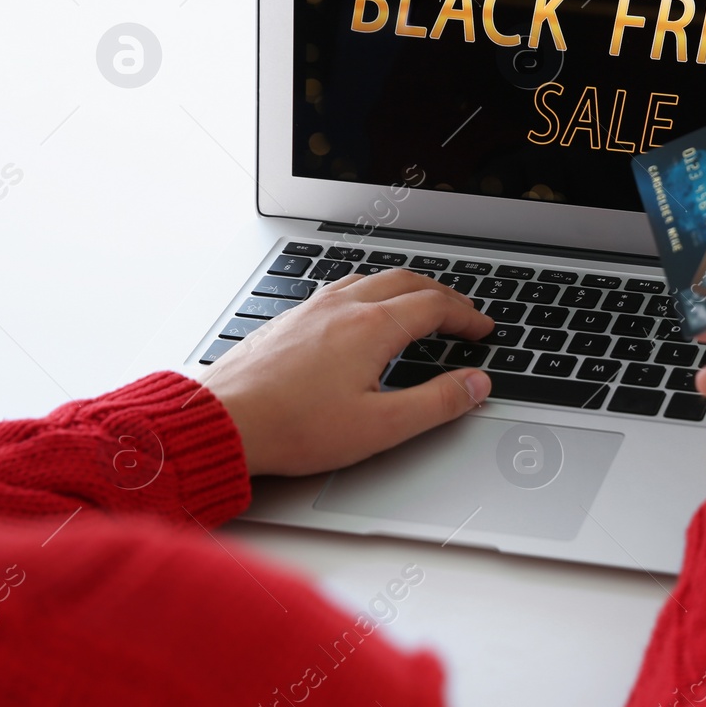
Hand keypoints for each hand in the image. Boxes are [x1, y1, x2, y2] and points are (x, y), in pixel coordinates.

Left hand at [203, 270, 494, 475]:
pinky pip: (342, 288)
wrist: (223, 422)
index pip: (435, 306)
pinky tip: (364, 311)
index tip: (482, 330)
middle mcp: (343, 307)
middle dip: (443, 295)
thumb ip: (437, 403)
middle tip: (462, 314)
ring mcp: (313, 309)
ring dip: (407, 288)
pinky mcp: (290, 318)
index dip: (467, 316)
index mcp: (372, 327)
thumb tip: (475, 385)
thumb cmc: (293, 427)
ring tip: (421, 305)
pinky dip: (371, 291)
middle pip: (408, 282)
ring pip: (372, 278)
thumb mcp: (381, 426)